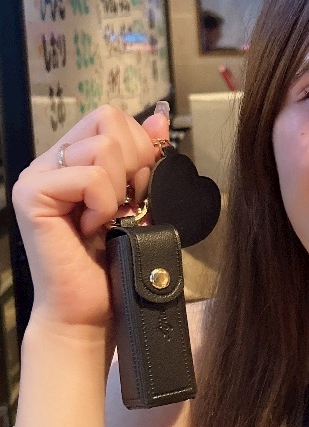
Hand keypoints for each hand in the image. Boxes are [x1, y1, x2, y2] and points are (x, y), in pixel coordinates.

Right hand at [12, 104, 167, 329]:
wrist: (93, 310)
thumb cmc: (115, 260)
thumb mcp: (142, 199)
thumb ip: (146, 156)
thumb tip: (160, 116)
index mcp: (74, 158)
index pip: (112, 117)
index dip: (139, 148)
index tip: (137, 190)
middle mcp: (51, 161)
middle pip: (107, 120)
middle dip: (133, 163)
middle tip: (123, 204)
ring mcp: (37, 176)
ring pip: (102, 148)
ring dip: (118, 191)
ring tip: (106, 220)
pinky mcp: (31, 195)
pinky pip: (88, 177)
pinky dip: (104, 205)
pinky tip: (92, 228)